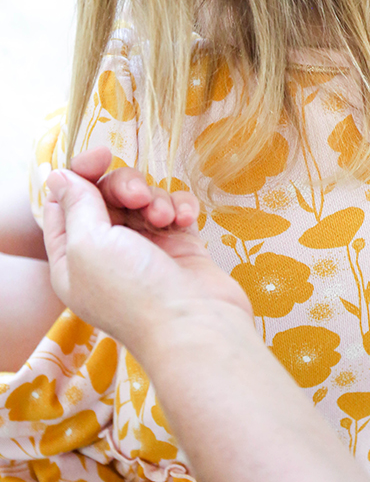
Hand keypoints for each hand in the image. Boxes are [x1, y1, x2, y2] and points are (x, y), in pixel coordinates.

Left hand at [43, 154, 252, 351]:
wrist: (197, 326)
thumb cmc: (135, 292)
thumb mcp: (89, 244)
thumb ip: (76, 204)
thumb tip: (61, 175)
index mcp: (73, 258)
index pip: (65, 203)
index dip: (80, 174)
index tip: (101, 156)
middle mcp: (107, 253)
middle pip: (107, 195)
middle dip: (125, 186)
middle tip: (139, 196)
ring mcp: (146, 250)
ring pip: (145, 199)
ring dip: (157, 199)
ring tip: (166, 218)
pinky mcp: (180, 246)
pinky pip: (176, 209)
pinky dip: (181, 207)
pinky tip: (186, 220)